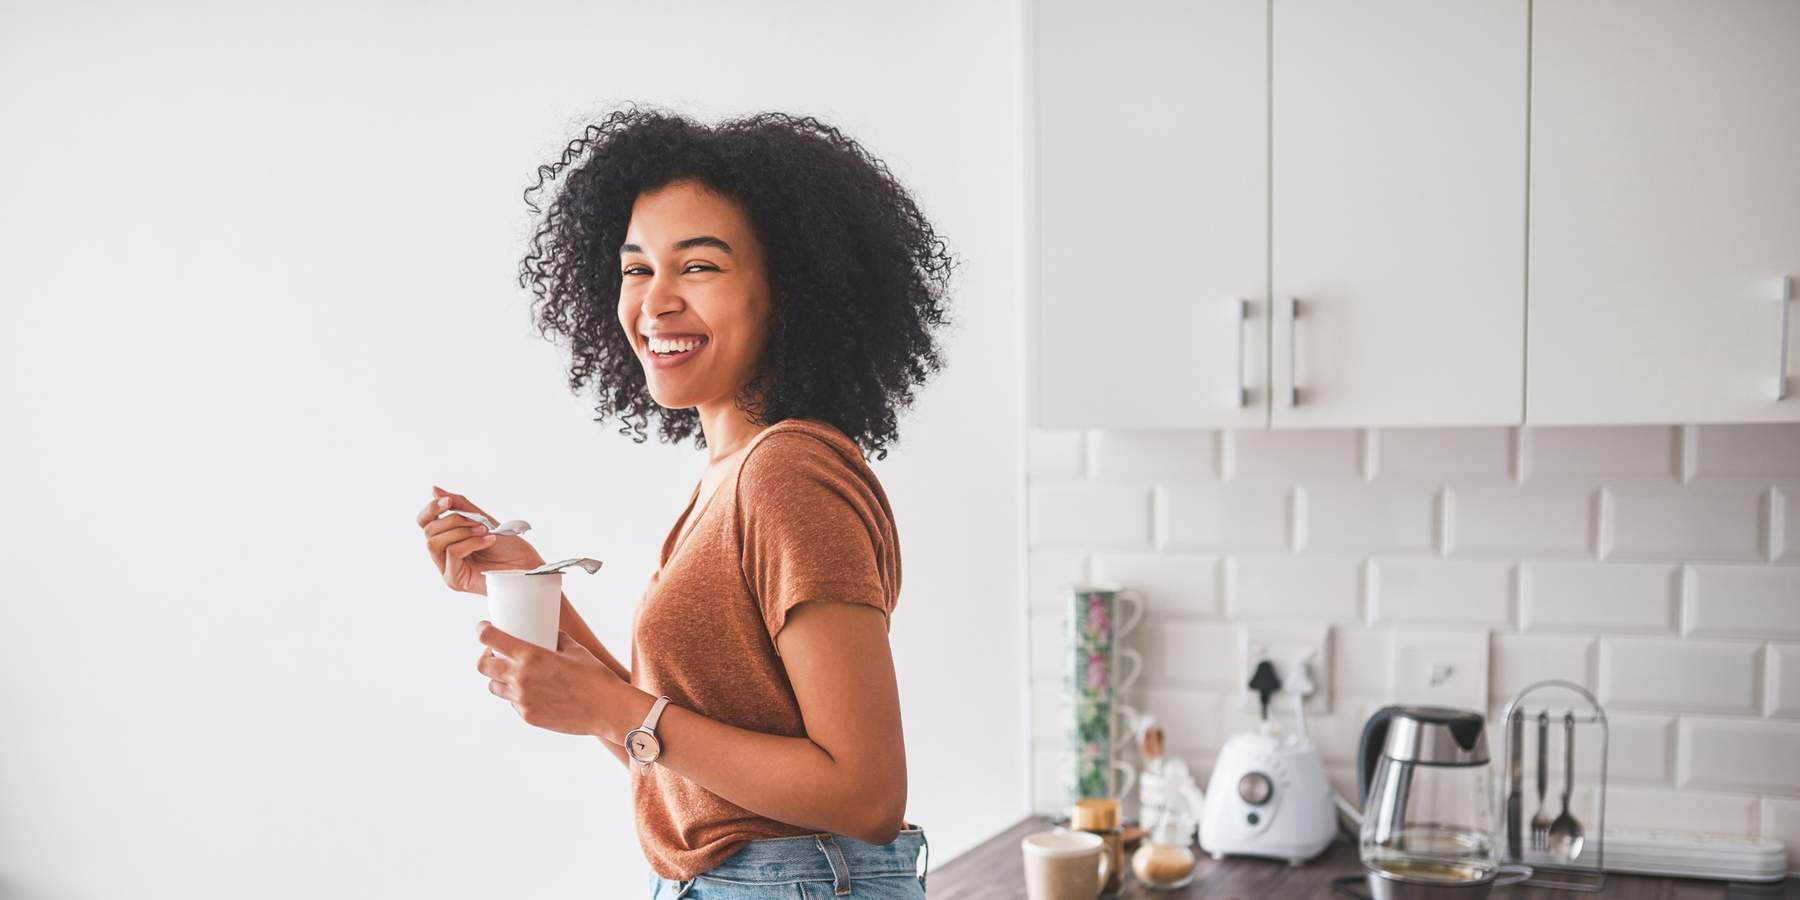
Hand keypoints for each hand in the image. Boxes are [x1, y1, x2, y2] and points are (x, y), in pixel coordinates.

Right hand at [417, 486, 545, 594]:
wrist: (527, 566)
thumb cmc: (508, 546)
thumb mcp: (482, 519)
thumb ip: (459, 505)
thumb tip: (434, 489)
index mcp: (447, 539)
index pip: (424, 522)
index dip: (431, 509)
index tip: (448, 501)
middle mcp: (443, 555)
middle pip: (428, 531)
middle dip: (453, 520)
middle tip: (477, 521)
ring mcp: (447, 569)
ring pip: (434, 543)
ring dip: (461, 531)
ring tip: (483, 531)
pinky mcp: (454, 580)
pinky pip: (452, 553)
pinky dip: (470, 542)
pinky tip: (488, 541)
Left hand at [476, 620, 627, 736]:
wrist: (608, 710)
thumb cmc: (596, 677)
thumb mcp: (575, 650)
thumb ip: (556, 640)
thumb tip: (549, 635)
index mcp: (530, 656)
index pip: (490, 638)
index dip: (483, 631)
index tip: (483, 629)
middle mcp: (521, 678)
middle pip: (483, 666)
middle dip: (486, 657)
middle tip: (496, 654)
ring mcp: (522, 700)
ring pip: (495, 687)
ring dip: (500, 679)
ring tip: (514, 675)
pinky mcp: (529, 716)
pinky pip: (514, 703)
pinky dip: (518, 696)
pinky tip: (534, 692)